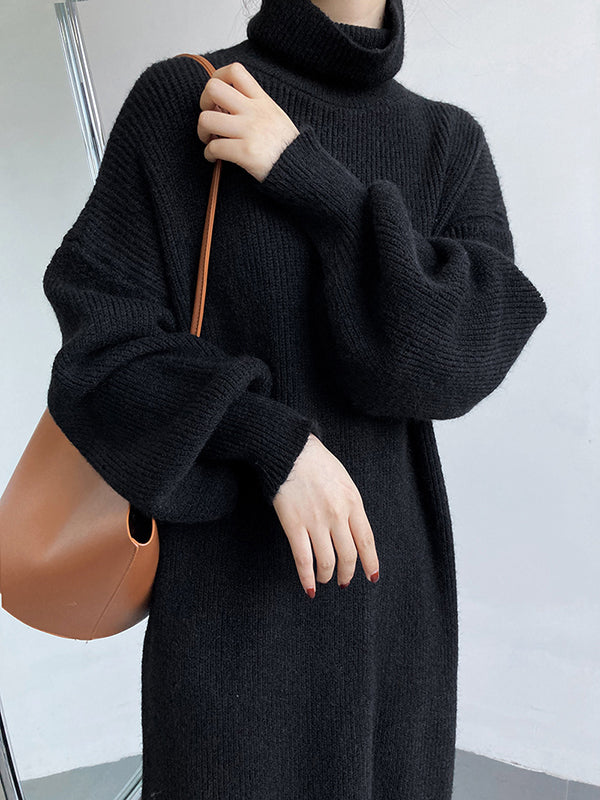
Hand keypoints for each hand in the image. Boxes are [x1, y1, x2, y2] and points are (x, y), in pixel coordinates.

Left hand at [197, 61, 299, 182]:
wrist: (301, 169)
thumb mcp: (275, 115)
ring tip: (210, 140)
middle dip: (203, 102)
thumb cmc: (286, 147)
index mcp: (261, 100)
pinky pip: (214, 147)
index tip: (216, 96)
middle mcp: (254, 111)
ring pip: (206, 119)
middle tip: (210, 117)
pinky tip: (215, 158)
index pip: (235, 70)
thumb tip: (226, 104)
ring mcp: (249, 131)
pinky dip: (209, 154)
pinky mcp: (245, 152)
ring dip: (202, 131)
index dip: (217, 78)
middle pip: (213, 89)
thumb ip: (254, 105)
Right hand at [272, 433, 379, 596]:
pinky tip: (309, 588)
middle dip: (348, 573)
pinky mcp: (294, 524)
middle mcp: (338, 514)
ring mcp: (316, 521)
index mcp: (353, 502)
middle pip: (348, 554)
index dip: (370, 562)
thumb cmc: (317, 462)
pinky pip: (303, 558)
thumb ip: (350, 505)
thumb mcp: (344, 480)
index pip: (366, 540)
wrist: (290, 451)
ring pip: (327, 561)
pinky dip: (306, 577)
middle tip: (345, 582)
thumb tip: (353, 531)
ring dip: (327, 576)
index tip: (372, 576)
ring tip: (324, 580)